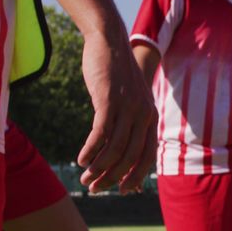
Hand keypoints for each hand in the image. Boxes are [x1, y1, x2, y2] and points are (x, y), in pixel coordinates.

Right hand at [76, 30, 157, 193]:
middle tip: (94, 188)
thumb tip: (119, 149)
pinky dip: (91, 150)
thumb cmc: (116, 74)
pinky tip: (81, 160)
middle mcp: (143, 115)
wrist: (109, 40)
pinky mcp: (109, 100)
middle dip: (112, 177)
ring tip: (84, 178)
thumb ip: (128, 122)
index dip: (135, 176)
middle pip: (130, 157)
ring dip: (99, 168)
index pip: (147, 155)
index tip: (122, 190)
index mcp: (150, 117)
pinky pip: (101, 133)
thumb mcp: (128, 100)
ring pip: (115, 148)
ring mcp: (128, 108)